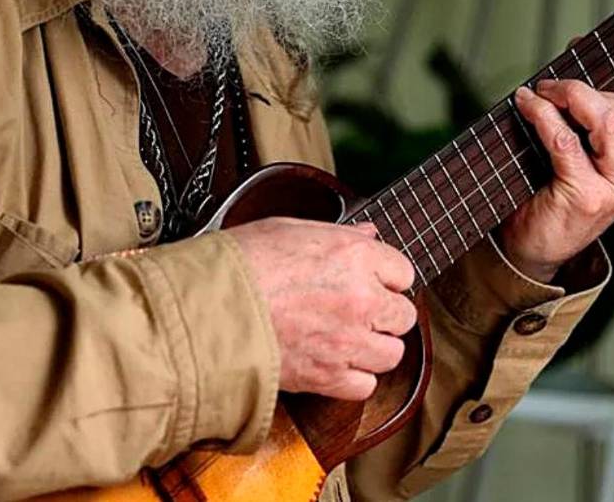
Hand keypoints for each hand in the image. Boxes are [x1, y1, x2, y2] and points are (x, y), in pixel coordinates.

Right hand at [227, 217, 416, 400]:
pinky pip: (365, 385)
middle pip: (403, 315)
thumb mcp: (289, 228)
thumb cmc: (241, 262)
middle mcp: (361, 299)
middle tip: (358, 307)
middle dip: (384, 311)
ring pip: (391, 353)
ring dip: (374, 345)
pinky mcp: (329, 377)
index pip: (402, 270)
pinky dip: (354, 376)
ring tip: (347, 336)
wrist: (209, 305)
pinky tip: (334, 360)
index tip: (372, 278)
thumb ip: (336, 234)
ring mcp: (348, 341)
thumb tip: (367, 235)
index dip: (385, 274)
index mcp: (353, 255)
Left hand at [505, 79, 613, 281]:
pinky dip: (543, 115)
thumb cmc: (552, 189)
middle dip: (586, 88)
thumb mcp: (580, 148)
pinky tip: (526, 105)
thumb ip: (584, 107)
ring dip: (569, 96)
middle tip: (549, 86)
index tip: (579, 63)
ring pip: (609, 120)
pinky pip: (566, 141)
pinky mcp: (586, 196)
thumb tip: (576, 46)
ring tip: (539, 94)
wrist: (534, 246)